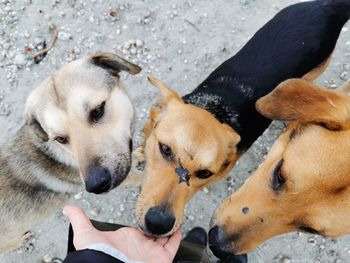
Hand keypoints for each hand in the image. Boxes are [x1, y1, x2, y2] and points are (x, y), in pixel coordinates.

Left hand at [63, 205, 181, 262]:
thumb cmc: (98, 255)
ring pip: (163, 239)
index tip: (148, 212)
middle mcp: (140, 246)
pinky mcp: (160, 258)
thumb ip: (79, 220)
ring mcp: (150, 252)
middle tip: (163, 214)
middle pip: (152, 234)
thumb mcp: (86, 235)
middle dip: (157, 225)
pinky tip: (178, 228)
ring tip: (173, 218)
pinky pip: (172, 247)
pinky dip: (176, 238)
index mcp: (126, 239)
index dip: (143, 221)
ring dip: (168, 229)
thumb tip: (68, 207)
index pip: (138, 229)